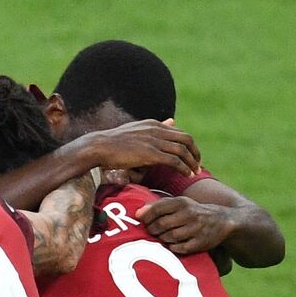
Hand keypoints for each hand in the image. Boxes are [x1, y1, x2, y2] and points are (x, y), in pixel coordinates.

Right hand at [83, 118, 199, 176]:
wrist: (98, 147)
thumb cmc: (112, 142)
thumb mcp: (136, 130)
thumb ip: (155, 128)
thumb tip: (171, 122)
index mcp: (154, 125)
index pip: (180, 133)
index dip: (188, 145)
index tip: (190, 156)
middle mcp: (157, 130)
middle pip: (187, 140)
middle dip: (195, 153)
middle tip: (197, 165)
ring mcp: (154, 142)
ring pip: (183, 151)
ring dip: (192, 162)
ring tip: (194, 172)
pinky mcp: (150, 154)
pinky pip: (174, 161)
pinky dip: (183, 168)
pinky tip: (185, 174)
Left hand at [136, 195, 234, 256]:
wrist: (224, 221)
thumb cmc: (194, 212)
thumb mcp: (180, 203)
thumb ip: (159, 206)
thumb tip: (138, 213)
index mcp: (183, 203)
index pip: (157, 209)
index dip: (146, 217)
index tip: (142, 221)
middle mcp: (190, 214)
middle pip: (160, 225)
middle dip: (152, 230)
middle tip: (152, 231)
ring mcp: (196, 229)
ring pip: (168, 237)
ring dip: (162, 239)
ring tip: (163, 236)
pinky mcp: (200, 242)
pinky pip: (178, 248)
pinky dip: (172, 247)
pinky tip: (174, 244)